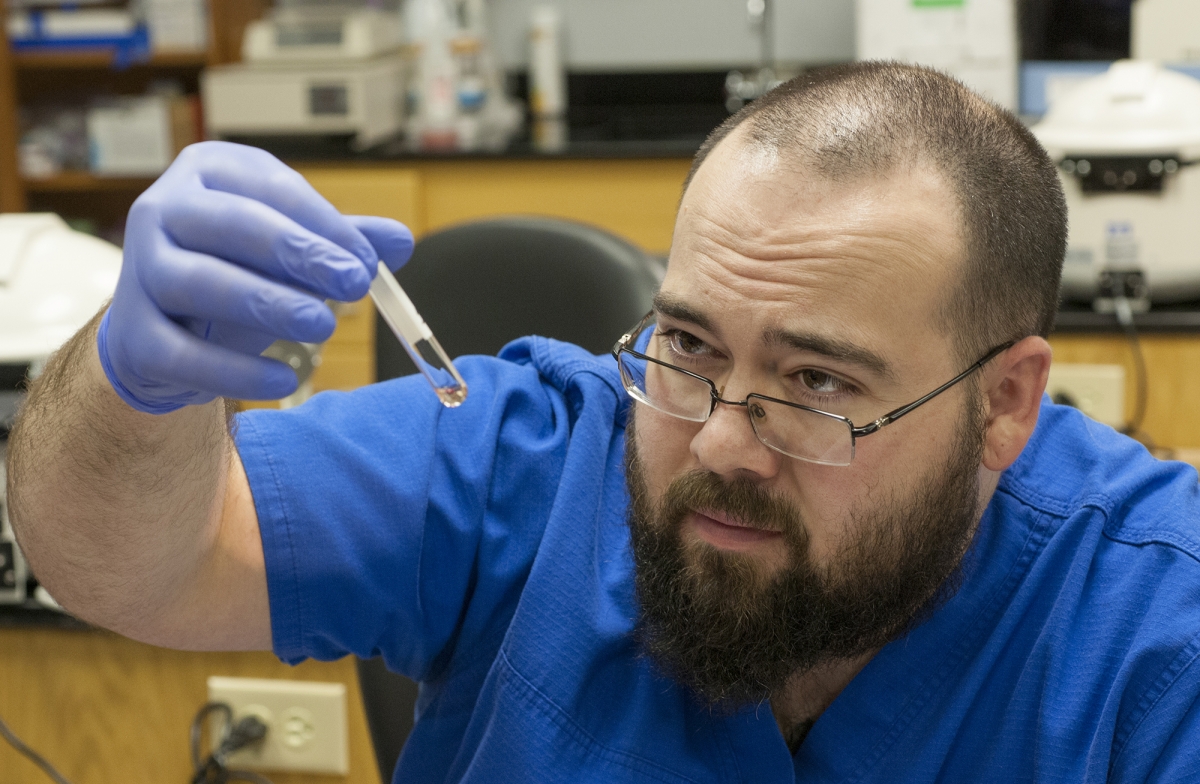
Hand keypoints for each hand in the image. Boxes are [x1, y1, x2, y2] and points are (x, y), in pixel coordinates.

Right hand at [97, 142, 413, 412]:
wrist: (170, 328)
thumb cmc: (240, 271)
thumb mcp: (292, 251)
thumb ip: (343, 242)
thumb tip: (401, 241)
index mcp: (208, 172)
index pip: (271, 189)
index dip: (324, 225)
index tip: (368, 260)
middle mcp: (162, 209)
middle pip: (232, 226)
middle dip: (299, 254)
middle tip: (354, 284)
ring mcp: (139, 271)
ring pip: (201, 282)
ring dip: (268, 303)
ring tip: (323, 325)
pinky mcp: (133, 334)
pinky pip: (184, 354)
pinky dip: (236, 371)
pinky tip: (284, 382)